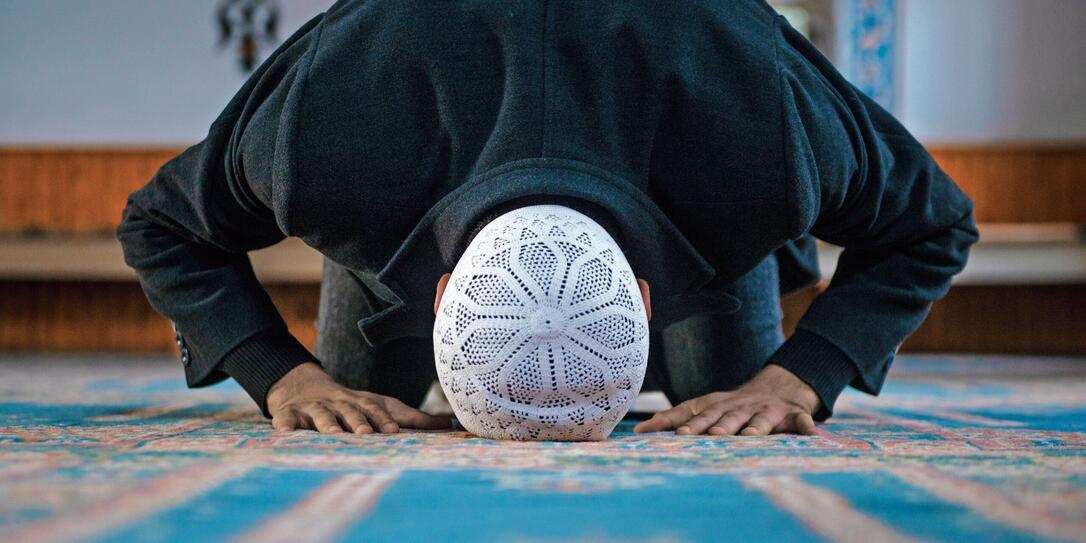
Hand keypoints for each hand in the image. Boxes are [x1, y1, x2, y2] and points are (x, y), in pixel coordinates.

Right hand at [266, 362, 452, 433]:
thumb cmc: (352, 404)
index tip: (393, 431)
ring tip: (333, 434)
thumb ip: (414, 418)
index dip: (384, 420)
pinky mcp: (289, 414)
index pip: (376, 410)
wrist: (303, 385)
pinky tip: (285, 434)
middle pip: (351, 412)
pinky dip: (285, 426)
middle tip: (366, 434)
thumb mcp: (382, 406)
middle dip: (359, 422)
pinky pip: (285, 421)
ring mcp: (314, 409)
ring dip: (327, 423)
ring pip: (322, 416)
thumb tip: (452, 424)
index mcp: (363, 404)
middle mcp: (340, 404)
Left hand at [633, 364, 820, 435]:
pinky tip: (810, 433)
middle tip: (709, 436)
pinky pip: (800, 421)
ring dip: (755, 427)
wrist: (778, 388)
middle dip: (717, 427)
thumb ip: (675, 417)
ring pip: (761, 420)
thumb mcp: (704, 407)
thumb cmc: (731, 406)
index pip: (699, 413)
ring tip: (751, 435)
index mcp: (718, 405)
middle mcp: (740, 407)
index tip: (677, 433)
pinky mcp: (792, 415)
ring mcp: (767, 411)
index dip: (689, 422)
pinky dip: (805, 426)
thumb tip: (640, 430)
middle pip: (726, 418)